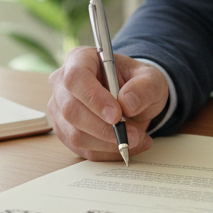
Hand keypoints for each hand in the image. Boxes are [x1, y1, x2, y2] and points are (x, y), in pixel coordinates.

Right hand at [47, 46, 169, 161]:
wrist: (133, 100)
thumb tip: (127, 103)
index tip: (117, 115)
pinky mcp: (66, 132)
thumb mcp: (151, 79)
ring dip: (108, 143)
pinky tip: (128, 145)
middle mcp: (63, 84)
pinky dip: (107, 152)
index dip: (94, 98)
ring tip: (137, 139)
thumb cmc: (137, 83)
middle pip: (71, 110)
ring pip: (75, 135)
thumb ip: (144, 87)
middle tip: (134, 134)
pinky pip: (82, 150)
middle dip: (104, 128)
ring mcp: (61, 110)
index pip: (76, 78)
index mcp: (80, 60)